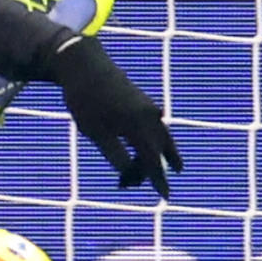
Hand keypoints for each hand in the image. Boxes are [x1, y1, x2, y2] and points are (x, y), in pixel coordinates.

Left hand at [45, 34, 181, 198]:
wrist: (84, 64)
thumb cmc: (85, 100)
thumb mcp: (95, 132)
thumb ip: (115, 155)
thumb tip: (130, 175)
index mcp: (138, 125)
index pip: (152, 160)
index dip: (158, 180)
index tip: (166, 197)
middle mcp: (149, 115)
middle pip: (158, 149)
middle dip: (156, 169)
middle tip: (158, 188)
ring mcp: (148, 106)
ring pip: (162, 135)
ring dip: (164, 153)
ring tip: (177, 166)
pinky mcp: (142, 100)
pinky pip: (156, 124)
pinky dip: (157, 138)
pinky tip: (161, 140)